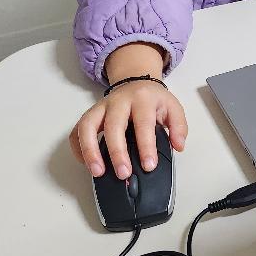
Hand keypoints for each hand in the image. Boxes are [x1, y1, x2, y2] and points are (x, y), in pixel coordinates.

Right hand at [69, 79, 186, 178]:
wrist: (136, 81)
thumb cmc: (153, 99)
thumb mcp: (172, 107)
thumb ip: (178, 127)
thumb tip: (178, 146)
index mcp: (143, 99)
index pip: (143, 123)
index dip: (146, 146)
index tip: (148, 166)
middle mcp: (119, 101)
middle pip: (113, 124)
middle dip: (117, 152)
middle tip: (123, 174)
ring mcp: (101, 106)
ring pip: (87, 126)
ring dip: (90, 151)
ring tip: (98, 172)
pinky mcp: (89, 114)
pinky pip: (77, 130)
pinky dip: (78, 148)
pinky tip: (87, 163)